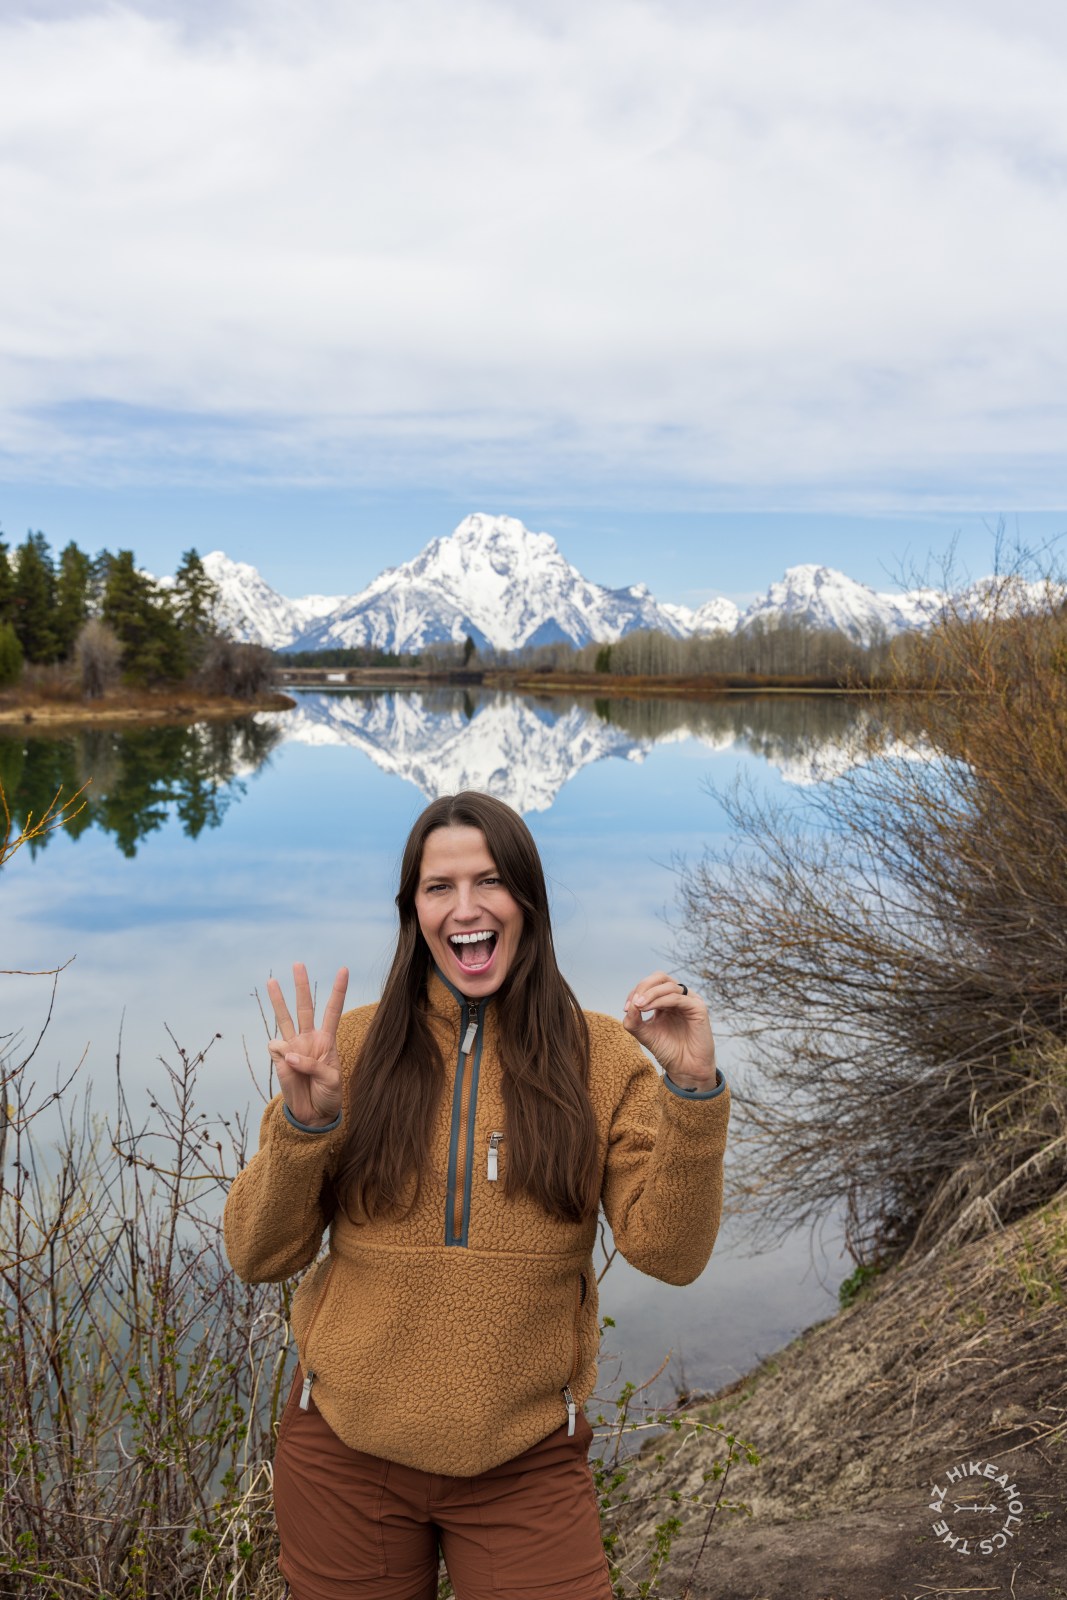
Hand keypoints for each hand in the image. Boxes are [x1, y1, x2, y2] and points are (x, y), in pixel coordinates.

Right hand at [266, 963, 348, 1126]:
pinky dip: (282, 1056)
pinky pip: (276, 1049)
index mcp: (327, 1040)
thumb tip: (288, 1054)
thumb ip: (312, 1064)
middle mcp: (309, 1039)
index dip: (338, 991)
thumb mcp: (331, 1079)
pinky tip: (288, 1066)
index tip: (343, 970)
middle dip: (301, 986)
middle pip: (305, 1007)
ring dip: (278, 1000)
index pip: (333, 1010)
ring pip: (284, 1018)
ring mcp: (292, 1047)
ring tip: (272, 981)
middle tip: (298, 964)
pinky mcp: (279, 1059)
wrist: (313, 1114)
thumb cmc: (328, 1094)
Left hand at [622, 970, 716, 1089]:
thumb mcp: (645, 1034)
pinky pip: (677, 997)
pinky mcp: (698, 1008)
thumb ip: (634, 1020)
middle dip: (643, 987)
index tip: (625, 1008)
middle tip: (633, 1002)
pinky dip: (660, 1000)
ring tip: (638, 1006)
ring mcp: (689, 1001)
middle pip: (660, 977)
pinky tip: (648, 1008)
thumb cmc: (668, 1050)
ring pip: (668, 985)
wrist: (685, 1068)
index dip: (636, 992)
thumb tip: (628, 1006)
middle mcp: (679, 997)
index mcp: (666, 1001)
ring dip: (650, 994)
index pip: (650, 985)